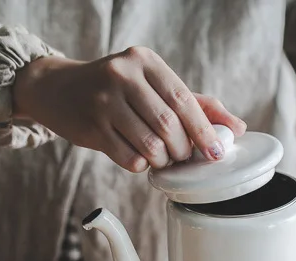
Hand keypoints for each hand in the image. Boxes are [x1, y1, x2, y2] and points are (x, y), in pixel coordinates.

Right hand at [13, 46, 246, 171]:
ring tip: (162, 158)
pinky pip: (128, 157)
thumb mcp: (154, 86)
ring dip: (163, 160)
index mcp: (144, 62)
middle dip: (182, 149)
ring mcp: (103, 101)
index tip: (217, 153)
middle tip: (182, 156)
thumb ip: (196, 104)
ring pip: (150, 144)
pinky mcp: (90, 127)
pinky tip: (140, 158)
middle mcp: (122, 75)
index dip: (204, 131)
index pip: (183, 100)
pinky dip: (141, 165)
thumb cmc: (117, 90)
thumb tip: (236, 127)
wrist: (59, 89)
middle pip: (169, 125)